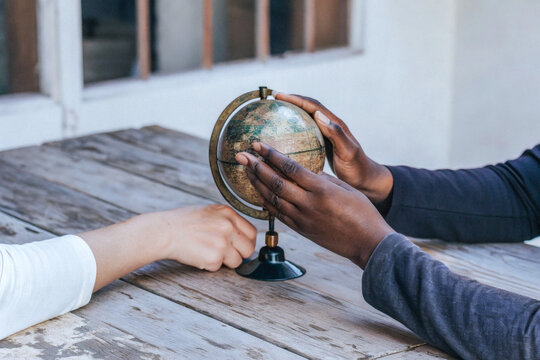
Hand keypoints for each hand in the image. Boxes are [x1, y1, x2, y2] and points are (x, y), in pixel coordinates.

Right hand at [159, 205, 256, 270]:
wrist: (164, 231)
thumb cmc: (183, 221)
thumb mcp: (210, 211)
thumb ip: (227, 220)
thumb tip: (242, 234)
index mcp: (228, 214)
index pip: (252, 232)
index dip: (247, 242)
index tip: (241, 246)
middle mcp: (228, 227)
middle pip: (249, 249)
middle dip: (240, 253)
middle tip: (227, 253)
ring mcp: (222, 243)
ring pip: (237, 261)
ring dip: (225, 261)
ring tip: (209, 252)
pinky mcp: (214, 258)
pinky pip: (219, 267)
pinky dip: (210, 265)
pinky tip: (199, 254)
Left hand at [235, 142, 393, 268]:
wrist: (367, 243)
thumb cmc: (362, 213)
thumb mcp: (344, 189)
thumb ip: (323, 179)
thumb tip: (306, 171)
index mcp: (321, 189)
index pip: (289, 167)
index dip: (271, 155)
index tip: (258, 144)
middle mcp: (308, 203)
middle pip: (275, 182)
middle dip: (255, 167)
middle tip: (241, 155)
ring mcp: (303, 218)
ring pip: (272, 199)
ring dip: (256, 183)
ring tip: (245, 170)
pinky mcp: (301, 230)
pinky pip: (278, 214)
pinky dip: (265, 202)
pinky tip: (257, 193)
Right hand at [274, 93, 392, 203]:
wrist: (366, 183)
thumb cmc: (358, 169)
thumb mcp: (348, 152)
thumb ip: (336, 134)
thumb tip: (319, 115)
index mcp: (335, 125)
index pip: (313, 105)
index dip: (296, 99)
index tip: (278, 96)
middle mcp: (329, 128)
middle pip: (307, 109)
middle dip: (290, 102)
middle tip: (271, 101)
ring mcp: (325, 137)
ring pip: (304, 121)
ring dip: (290, 115)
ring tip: (272, 115)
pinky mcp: (321, 146)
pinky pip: (303, 135)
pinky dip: (291, 132)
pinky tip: (280, 140)